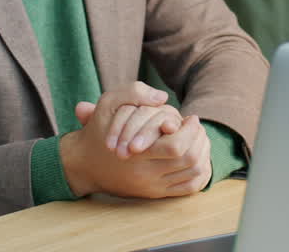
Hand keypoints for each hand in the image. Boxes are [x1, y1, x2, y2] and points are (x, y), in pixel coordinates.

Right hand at [63, 97, 211, 198]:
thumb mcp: (107, 103)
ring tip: (199, 138)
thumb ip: (134, 93)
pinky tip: (199, 156)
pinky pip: (189, 188)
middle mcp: (146, 174)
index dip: (190, 130)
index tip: (191, 117)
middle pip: (189, 160)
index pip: (176, 147)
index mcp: (136, 153)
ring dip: (203, 153)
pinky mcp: (156, 194)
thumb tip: (163, 97)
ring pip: (193, 174)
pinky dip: (200, 173)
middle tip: (198, 127)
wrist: (84, 165)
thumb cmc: (98, 129)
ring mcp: (152, 187)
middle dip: (200, 139)